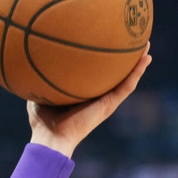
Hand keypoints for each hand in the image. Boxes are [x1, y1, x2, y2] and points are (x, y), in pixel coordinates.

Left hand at [28, 43, 151, 157]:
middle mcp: (98, 96)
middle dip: (123, 58)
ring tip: (145, 44)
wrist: (52, 137)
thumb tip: (31, 61)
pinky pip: (126, 86)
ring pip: (126, 78)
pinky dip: (137, 72)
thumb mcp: (39, 93)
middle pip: (115, 74)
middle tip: (131, 39)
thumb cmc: (43, 120)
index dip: (102, 61)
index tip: (106, 43)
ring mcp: (106, 101)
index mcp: (84, 94)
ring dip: (137, 62)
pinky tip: (145, 59)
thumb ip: (39, 79)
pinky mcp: (109, 105)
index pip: (96, 75)